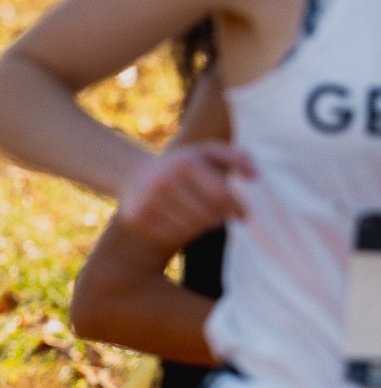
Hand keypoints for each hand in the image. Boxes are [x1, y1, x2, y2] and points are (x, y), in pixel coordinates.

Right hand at [118, 143, 255, 248]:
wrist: (133, 172)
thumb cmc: (182, 164)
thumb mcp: (207, 152)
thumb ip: (237, 157)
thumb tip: (255, 177)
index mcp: (184, 162)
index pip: (221, 195)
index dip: (238, 208)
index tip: (244, 216)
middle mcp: (163, 181)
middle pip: (208, 215)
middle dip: (220, 218)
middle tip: (221, 217)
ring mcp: (148, 201)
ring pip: (192, 228)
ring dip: (202, 226)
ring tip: (202, 216)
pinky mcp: (137, 219)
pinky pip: (173, 236)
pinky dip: (183, 233)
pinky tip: (183, 221)